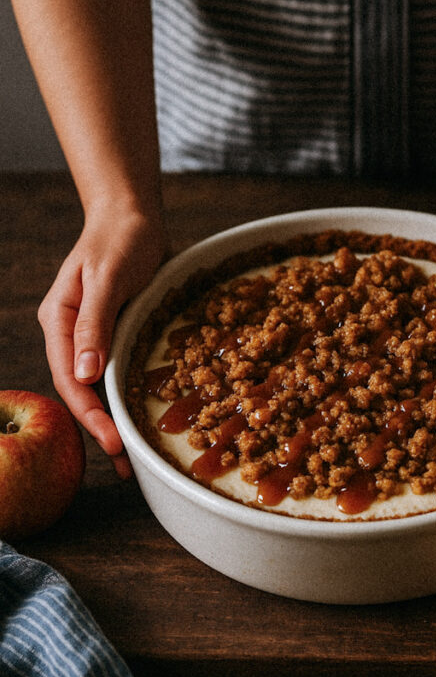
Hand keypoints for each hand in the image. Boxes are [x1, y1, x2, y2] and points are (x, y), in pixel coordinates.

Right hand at [38, 207, 166, 476]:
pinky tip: (137, 418)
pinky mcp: (111, 333)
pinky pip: (113, 373)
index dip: (90, 415)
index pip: (70, 379)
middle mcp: (68, 333)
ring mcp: (89, 335)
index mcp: (58, 320)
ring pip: (95, 387)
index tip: (113, 444)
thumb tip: (84, 374)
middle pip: (80, 390)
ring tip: (131, 456)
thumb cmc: (121, 238)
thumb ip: (94, 324)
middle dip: (100, 428)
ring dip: (111, 419)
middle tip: (126, 463)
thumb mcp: (109, 278)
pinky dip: (123, 398)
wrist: (132, 213)